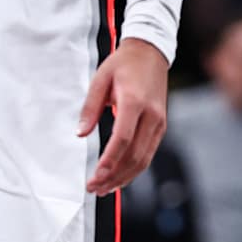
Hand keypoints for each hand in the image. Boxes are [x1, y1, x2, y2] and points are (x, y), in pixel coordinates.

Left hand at [77, 37, 168, 194]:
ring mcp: (159, 122)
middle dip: (114, 176)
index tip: (96, 175)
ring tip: (104, 188)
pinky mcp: (161, 126)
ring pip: (144, 159)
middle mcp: (151, 115)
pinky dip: (134, 169)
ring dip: (124, 177)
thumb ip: (90, 107)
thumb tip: (81, 133)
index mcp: (135, 101)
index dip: (109, 161)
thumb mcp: (100, 78)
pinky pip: (149, 153)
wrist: (151, 52)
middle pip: (135, 155)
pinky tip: (120, 176)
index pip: (123, 139)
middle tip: (94, 187)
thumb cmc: (125, 63)